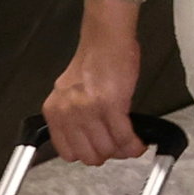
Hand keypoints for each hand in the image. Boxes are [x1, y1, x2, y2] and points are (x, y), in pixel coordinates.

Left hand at [41, 15, 147, 164]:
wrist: (105, 39)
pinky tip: (138, 142)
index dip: (88, 154)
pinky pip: (124, 137)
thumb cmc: (92, 61)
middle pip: (90, 155)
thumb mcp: (70, 95)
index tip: (99, 151)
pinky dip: (134, 144)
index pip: (68, 152)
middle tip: (117, 147)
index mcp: (54, 111)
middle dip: (108, 155)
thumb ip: (74, 120)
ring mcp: (88, 110)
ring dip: (123, 151)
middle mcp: (68, 112)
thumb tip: (91, 143)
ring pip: (109, 149)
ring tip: (130, 143)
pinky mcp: (111, 105)